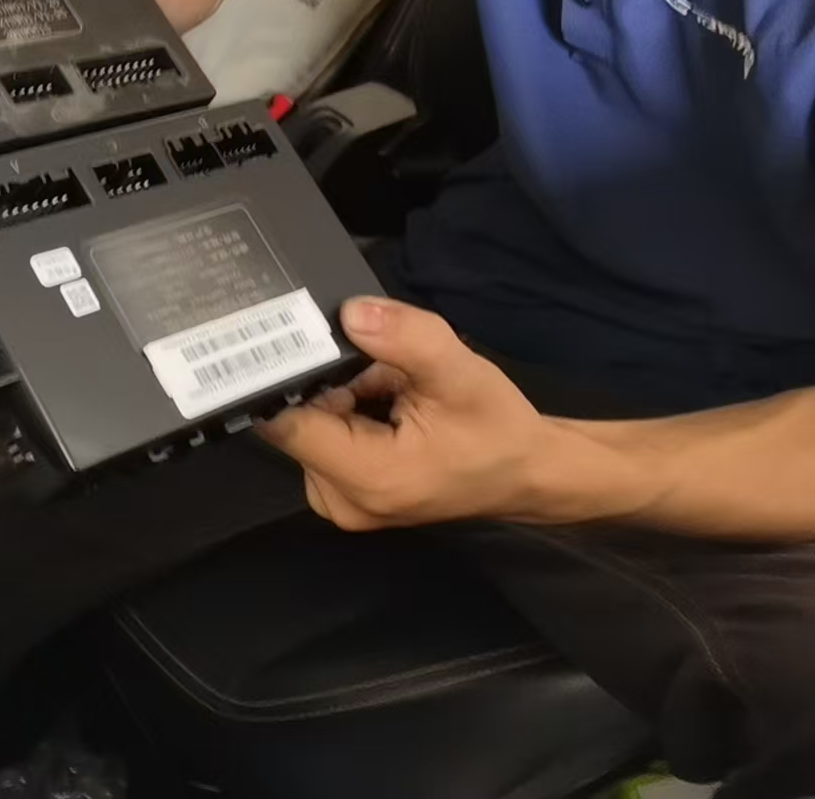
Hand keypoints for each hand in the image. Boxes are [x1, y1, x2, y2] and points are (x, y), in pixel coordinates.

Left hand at [259, 298, 641, 530]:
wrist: (527, 475)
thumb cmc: (498, 429)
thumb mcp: (459, 373)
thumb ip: (405, 338)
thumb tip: (349, 312)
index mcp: (366, 479)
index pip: (286, 424)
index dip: (288, 378)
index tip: (300, 342)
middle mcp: (340, 501)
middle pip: (298, 422)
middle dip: (331, 385)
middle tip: (381, 371)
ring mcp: (339, 503)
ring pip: (311, 427)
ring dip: (343, 398)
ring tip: (392, 390)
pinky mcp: (344, 495)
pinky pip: (324, 440)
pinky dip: (348, 415)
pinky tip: (385, 406)